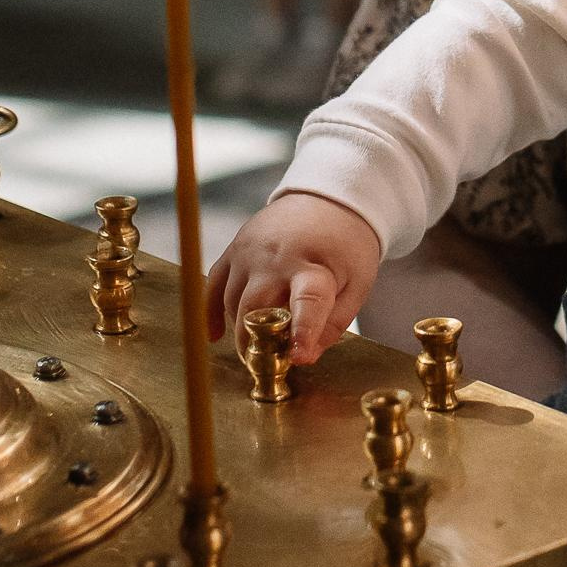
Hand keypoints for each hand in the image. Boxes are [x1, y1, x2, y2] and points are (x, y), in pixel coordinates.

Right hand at [207, 189, 380, 358]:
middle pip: (255, 310)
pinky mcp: (234, 248)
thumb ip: (332, 325)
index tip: (297, 357)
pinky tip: (216, 335)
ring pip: (231, 303)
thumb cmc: (345, 248)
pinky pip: (212, 285)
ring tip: (255, 347)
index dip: (302, 332)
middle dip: (256, 345)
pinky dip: (211, 312)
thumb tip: (303, 358)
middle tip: (266, 365)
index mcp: (314, 266)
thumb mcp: (355, 286)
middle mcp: (277, 258)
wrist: (327, 201)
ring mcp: (249, 251)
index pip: (307, 301)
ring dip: (240, 330)